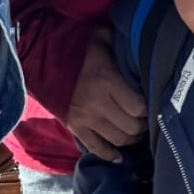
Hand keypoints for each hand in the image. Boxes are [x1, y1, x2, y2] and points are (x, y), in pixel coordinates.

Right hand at [66, 25, 146, 161]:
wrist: (42, 60)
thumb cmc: (75, 47)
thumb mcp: (100, 37)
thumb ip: (120, 41)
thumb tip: (138, 41)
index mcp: (107, 80)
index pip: (137, 107)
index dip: (148, 108)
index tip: (151, 103)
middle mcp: (98, 103)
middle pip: (130, 127)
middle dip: (142, 125)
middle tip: (146, 119)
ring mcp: (86, 119)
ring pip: (117, 140)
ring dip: (130, 139)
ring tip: (136, 132)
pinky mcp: (75, 127)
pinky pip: (96, 148)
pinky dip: (110, 155)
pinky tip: (119, 155)